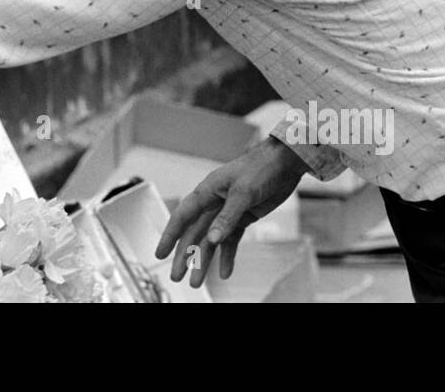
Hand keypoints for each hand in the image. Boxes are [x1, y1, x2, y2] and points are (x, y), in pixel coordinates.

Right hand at [154, 136, 306, 287]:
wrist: (286, 162)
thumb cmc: (261, 167)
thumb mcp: (243, 192)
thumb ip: (227, 217)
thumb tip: (212, 239)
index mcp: (207, 191)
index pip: (183, 216)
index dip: (170, 235)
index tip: (159, 253)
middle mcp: (214, 202)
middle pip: (195, 233)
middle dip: (185, 256)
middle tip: (176, 276)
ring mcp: (228, 211)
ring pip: (211, 240)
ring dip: (204, 261)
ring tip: (196, 282)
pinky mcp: (243, 217)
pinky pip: (231, 240)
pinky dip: (228, 256)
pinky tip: (225, 272)